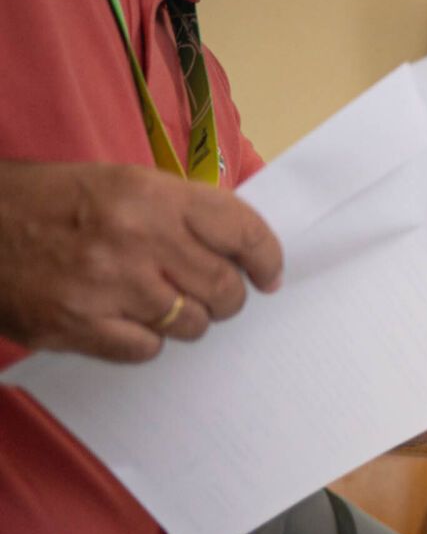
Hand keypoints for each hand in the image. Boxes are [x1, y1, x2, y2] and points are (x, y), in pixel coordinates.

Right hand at [0, 161, 281, 360]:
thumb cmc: (48, 201)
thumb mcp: (119, 184)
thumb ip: (180, 212)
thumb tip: (240, 250)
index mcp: (151, 195)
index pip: (241, 230)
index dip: (266, 258)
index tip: (270, 276)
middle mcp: (137, 238)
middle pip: (224, 288)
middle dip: (225, 297)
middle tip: (209, 294)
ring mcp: (108, 286)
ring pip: (192, 324)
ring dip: (185, 320)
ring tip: (157, 303)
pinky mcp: (79, 326)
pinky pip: (148, 349)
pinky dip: (144, 340)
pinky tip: (123, 320)